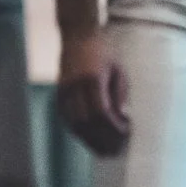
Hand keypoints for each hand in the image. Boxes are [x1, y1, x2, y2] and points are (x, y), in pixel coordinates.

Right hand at [57, 27, 129, 156]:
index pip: (102, 112)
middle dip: (102, 139)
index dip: (114, 127)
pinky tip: (89, 139)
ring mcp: (64, 89)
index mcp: (92, 79)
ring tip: (103, 151)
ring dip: (89, 140)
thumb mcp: (118, 70)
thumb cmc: (103, 52)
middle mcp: (75, 86)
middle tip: (116, 151)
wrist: (77, 35)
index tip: (126, 134)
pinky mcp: (59, 92)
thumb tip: (123, 118)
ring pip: (74, 123)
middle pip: (87, 121)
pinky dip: (78, 131)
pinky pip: (66, 118)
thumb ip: (120, 94)